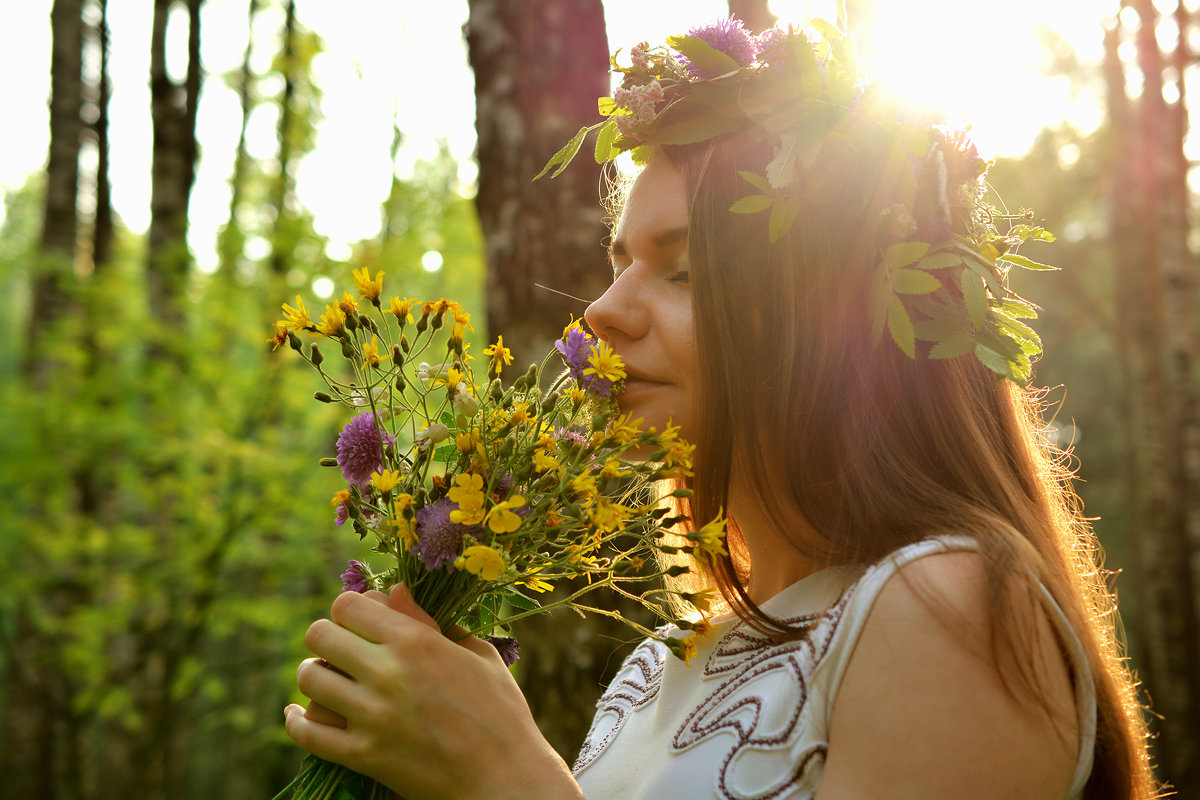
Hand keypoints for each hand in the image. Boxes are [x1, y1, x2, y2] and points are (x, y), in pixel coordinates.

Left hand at [284, 585, 581, 799]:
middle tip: (340, 650)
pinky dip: (296, 721)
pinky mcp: (363, 755)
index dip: (349, 610)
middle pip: (320, 635)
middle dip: (327, 638)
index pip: (348, 606)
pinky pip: (307, 732)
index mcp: (416, 641)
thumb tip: (396, 592)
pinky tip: (299, 715)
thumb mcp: (477, 654)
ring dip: (314, 675)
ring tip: (327, 680)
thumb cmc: (500, 711)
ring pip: (309, 678)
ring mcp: (372, 716)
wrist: (506, 778)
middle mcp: (387, 672)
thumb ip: (431, 622)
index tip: (359, 622)